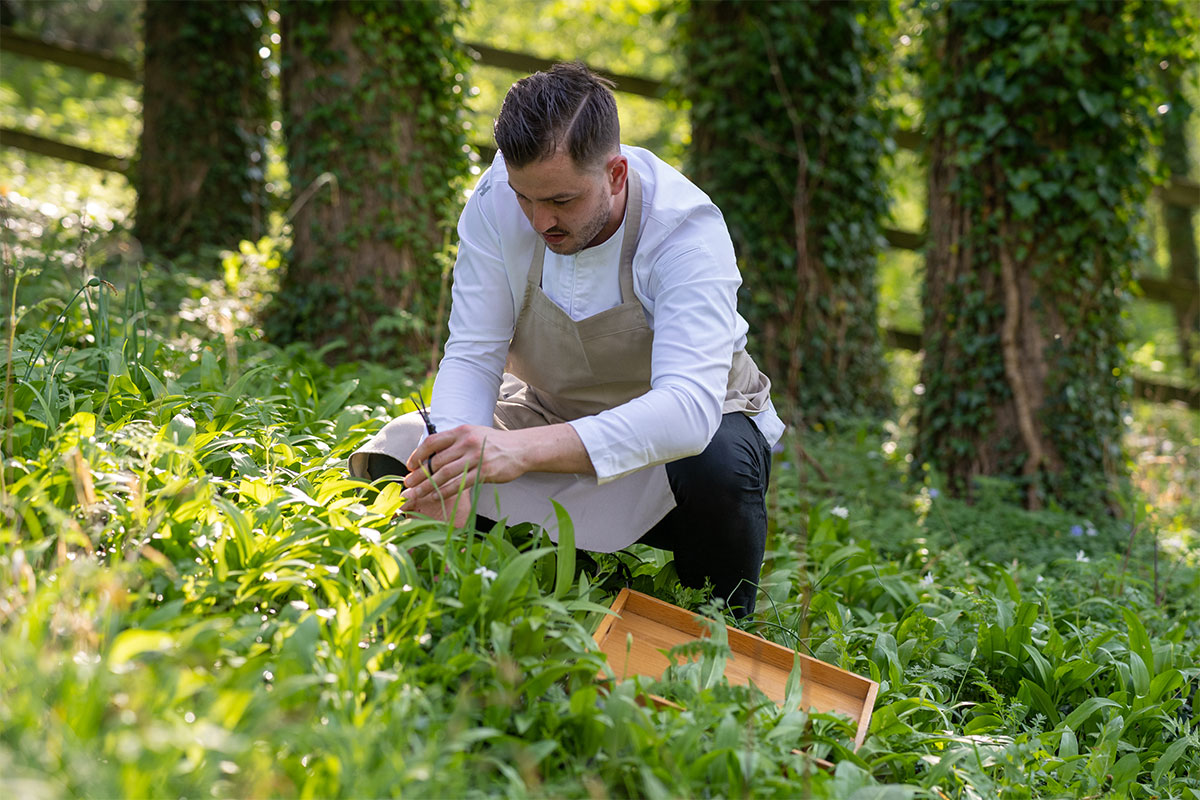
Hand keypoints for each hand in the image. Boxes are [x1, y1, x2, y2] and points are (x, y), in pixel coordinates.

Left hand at [400, 425, 526, 512]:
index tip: (409, 466)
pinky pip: (459, 484)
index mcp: (461, 432)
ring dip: (426, 486)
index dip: (417, 454)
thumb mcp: (473, 435)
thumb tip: (431, 456)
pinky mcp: (485, 472)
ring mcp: (476, 458)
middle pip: (435, 461)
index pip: (432, 441)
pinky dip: (444, 492)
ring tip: (414, 495)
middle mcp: (466, 443)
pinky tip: (434, 498)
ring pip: (444, 475)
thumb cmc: (494, 444)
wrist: (521, 449)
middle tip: (406, 485)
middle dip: (418, 475)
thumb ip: (454, 443)